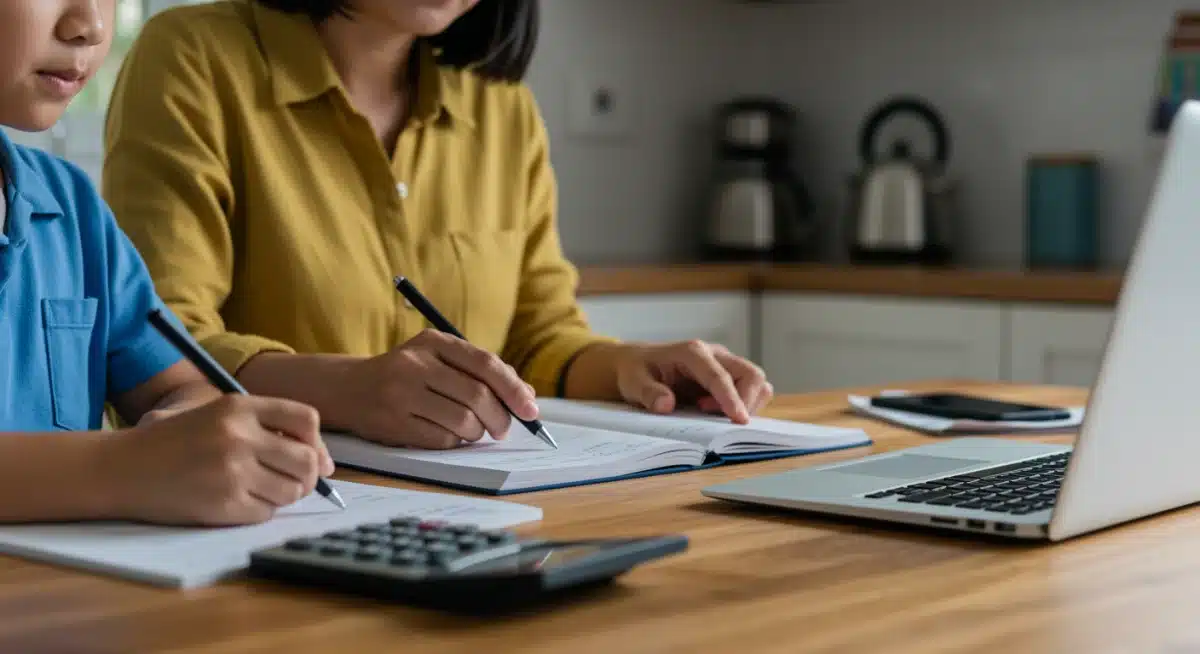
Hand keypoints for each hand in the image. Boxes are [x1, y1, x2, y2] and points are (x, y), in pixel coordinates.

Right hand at [105, 395, 334, 525]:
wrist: (121, 468)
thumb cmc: (173, 442)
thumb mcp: (216, 415)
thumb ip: (266, 427)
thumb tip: (323, 461)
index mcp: (239, 406)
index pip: (305, 419)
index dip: (317, 442)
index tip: (316, 459)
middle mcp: (239, 435)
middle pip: (307, 460)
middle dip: (307, 476)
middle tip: (292, 483)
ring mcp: (232, 471)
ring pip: (292, 491)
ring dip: (283, 495)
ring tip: (259, 491)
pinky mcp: (223, 503)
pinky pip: (266, 513)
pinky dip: (259, 512)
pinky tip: (236, 502)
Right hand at [339, 329, 537, 448]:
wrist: (349, 389)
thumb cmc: (407, 375)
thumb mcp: (439, 360)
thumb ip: (481, 372)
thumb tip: (528, 396)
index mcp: (433, 342)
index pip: (485, 364)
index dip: (514, 389)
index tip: (531, 409)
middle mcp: (416, 364)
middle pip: (477, 396)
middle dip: (500, 418)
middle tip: (504, 429)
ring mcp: (402, 394)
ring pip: (463, 421)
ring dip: (477, 432)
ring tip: (473, 431)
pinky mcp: (393, 423)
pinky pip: (442, 440)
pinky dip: (455, 442)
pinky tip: (449, 435)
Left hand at [613, 341, 772, 422]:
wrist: (637, 363)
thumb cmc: (636, 371)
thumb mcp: (633, 382)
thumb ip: (648, 392)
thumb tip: (666, 405)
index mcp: (692, 352)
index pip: (721, 375)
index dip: (732, 398)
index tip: (740, 419)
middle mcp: (714, 354)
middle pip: (751, 374)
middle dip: (746, 401)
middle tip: (713, 417)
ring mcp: (724, 364)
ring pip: (756, 382)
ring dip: (746, 403)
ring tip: (709, 411)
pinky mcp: (728, 376)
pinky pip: (749, 390)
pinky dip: (742, 404)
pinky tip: (713, 411)